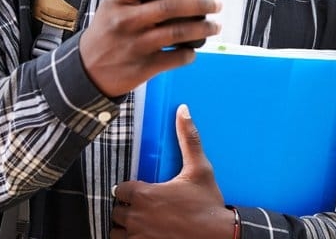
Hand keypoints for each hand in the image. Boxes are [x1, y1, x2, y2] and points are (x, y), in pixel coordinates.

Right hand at [79, 0, 221, 96]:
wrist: (85, 71)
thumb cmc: (108, 32)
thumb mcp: (113, 8)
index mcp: (116, 1)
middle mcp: (124, 22)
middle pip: (169, 7)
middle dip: (200, 3)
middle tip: (216, 3)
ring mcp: (134, 46)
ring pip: (178, 33)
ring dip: (203, 28)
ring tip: (215, 25)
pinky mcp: (142, 68)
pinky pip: (176, 58)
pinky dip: (190, 53)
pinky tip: (193, 49)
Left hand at [111, 105, 234, 238]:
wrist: (219, 235)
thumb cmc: (208, 204)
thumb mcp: (200, 169)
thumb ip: (189, 139)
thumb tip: (183, 110)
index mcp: (145, 195)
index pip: (120, 189)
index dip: (127, 189)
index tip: (137, 190)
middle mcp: (137, 216)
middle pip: (116, 211)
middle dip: (125, 208)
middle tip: (139, 207)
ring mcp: (139, 236)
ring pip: (116, 231)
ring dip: (124, 227)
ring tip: (137, 223)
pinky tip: (142, 235)